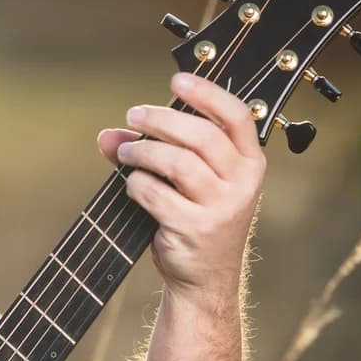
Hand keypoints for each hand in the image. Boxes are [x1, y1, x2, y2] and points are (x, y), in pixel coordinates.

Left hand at [96, 71, 265, 309]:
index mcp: (250, 164)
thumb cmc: (197, 223)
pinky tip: (130, 185)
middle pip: (200, 136)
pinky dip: (137, 184)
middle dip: (161, 120)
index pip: (236, 117)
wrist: (204, 280)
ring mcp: (221, 208)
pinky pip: (156, 194)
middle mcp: (242, 184)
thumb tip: (110, 134)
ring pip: (177, 163)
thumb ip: (157, 152)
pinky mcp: (194, 229)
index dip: (206, 94)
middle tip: (133, 116)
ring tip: (125, 154)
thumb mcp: (188, 185)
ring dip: (143, 153)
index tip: (176, 80)